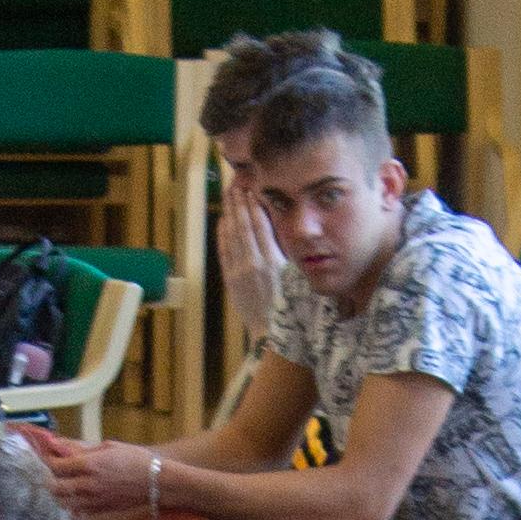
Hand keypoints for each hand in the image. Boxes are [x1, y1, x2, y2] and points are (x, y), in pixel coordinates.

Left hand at [37, 436, 156, 515]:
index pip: (55, 466)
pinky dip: (71, 504)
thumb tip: (57, 443)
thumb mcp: (107, 446)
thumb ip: (80, 448)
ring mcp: (94, 501)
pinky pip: (77, 511)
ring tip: (61, 486)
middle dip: (48, 480)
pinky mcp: (100, 511)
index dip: (46, 462)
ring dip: (58, 495)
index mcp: (89, 465)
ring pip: (63, 503)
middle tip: (50, 474)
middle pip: (53, 488)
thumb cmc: (135, 459)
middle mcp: (88, 485)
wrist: (157, 482)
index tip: (47, 458)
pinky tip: (75, 497)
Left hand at [217, 182, 285, 342]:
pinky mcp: (231, 280)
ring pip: (232, 235)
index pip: (261, 225)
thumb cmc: (291, 310)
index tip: (251, 189)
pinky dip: (222, 234)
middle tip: (235, 185)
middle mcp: (254, 263)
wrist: (272, 335)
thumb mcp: (298, 279)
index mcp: (273, 261)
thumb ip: (289, 255)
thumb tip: (284, 231)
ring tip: (228, 196)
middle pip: (243, 225)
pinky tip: (223, 221)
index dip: (254, 204)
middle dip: (238, 202)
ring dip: (229, 213)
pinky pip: (224, 252)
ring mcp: (239, 272)